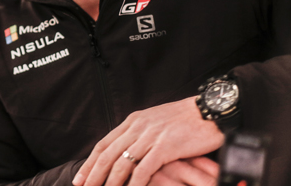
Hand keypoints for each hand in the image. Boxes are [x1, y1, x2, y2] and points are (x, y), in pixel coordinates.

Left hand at [72, 97, 223, 185]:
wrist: (210, 111)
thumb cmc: (186, 120)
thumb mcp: (156, 123)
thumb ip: (139, 135)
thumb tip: (126, 151)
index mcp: (133, 121)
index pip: (104, 144)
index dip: (90, 162)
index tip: (80, 177)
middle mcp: (137, 127)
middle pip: (107, 155)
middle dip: (93, 174)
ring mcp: (150, 136)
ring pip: (121, 163)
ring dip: (109, 182)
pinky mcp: (165, 147)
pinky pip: (144, 169)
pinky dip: (134, 184)